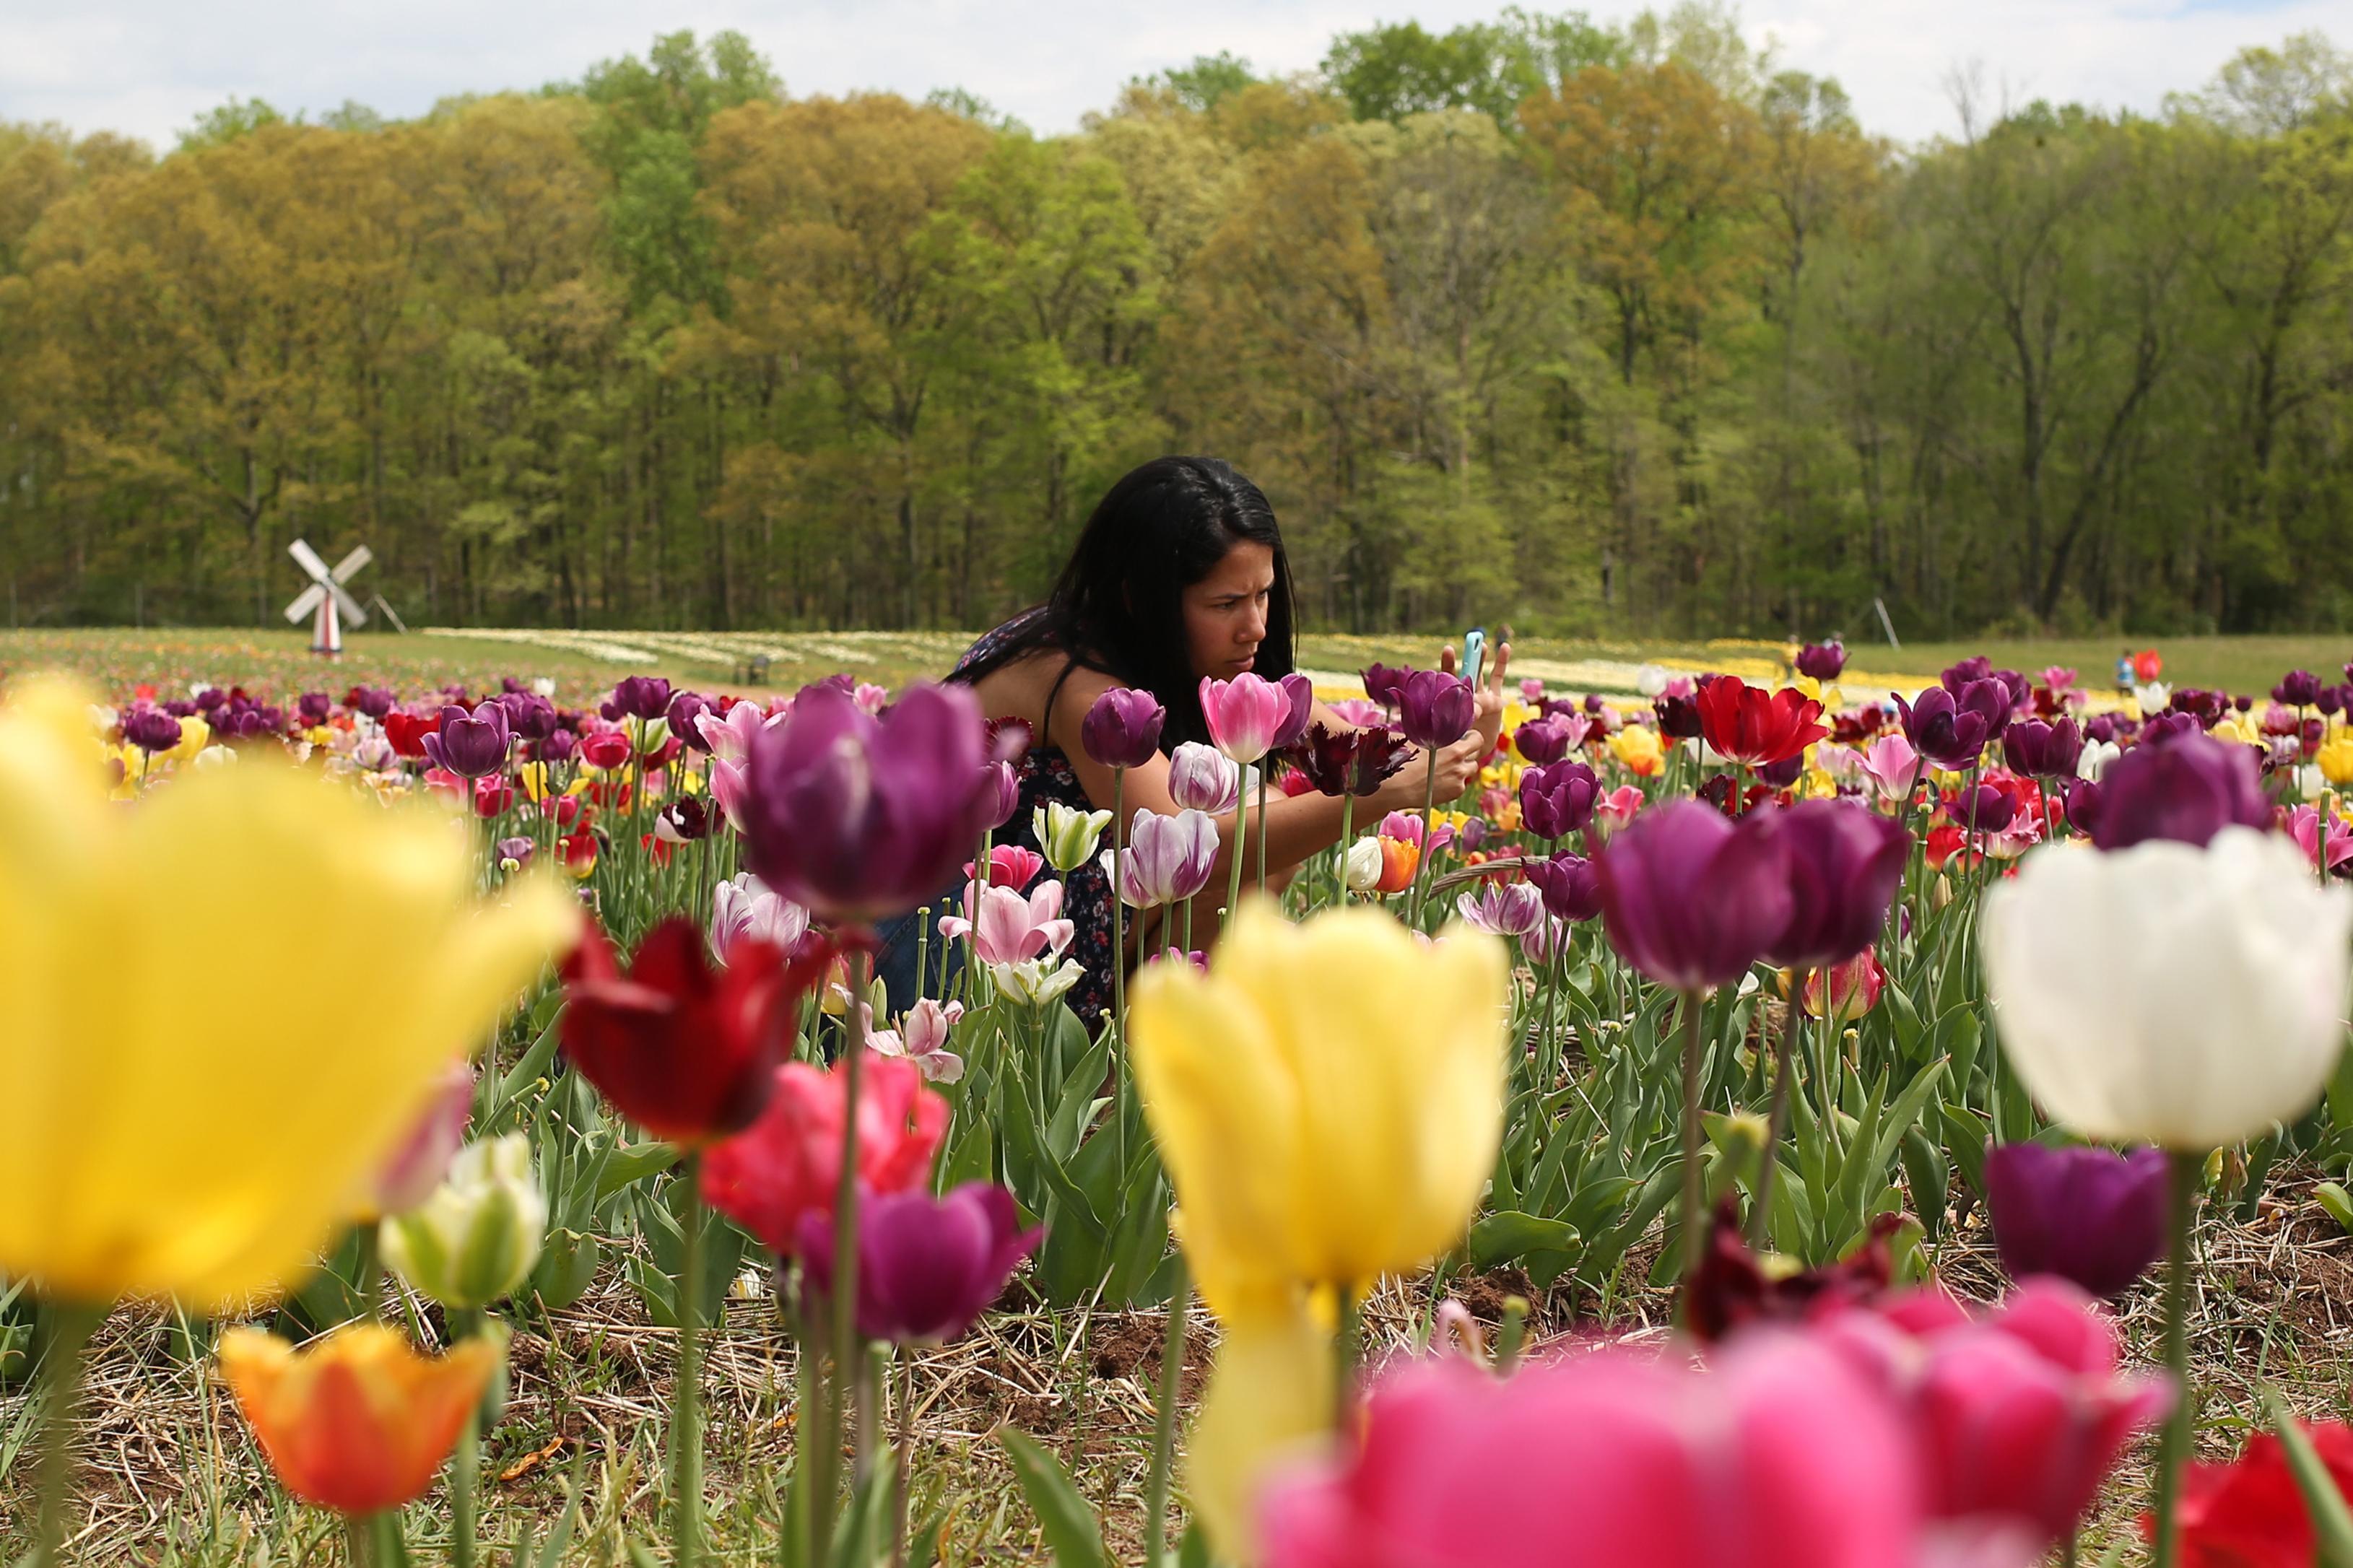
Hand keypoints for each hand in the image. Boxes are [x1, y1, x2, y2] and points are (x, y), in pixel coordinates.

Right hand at [1375, 733, 1484, 813]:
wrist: (1395, 786)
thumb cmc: (1400, 759)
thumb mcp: (1412, 738)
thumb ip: (1426, 731)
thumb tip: (1425, 723)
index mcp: (1453, 746)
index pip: (1477, 738)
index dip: (1470, 737)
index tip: (1463, 738)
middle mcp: (1459, 762)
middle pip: (1477, 752)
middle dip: (1469, 751)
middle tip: (1456, 752)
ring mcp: (1459, 778)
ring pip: (1471, 768)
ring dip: (1463, 766)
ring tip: (1447, 767)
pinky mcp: (1455, 792)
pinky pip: (1461, 783)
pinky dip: (1454, 781)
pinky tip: (1440, 780)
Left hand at [1438, 638, 1512, 753]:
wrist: (1475, 749)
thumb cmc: (1459, 741)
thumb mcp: (1459, 730)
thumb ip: (1464, 719)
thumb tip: (1472, 709)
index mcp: (1452, 699)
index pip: (1448, 679)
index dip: (1448, 664)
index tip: (1449, 649)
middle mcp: (1466, 694)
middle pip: (1465, 672)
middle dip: (1466, 658)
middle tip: (1469, 641)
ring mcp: (1480, 694)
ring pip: (1480, 672)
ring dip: (1481, 658)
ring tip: (1482, 645)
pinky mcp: (1495, 698)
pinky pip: (1498, 678)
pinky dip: (1501, 662)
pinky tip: (1505, 647)